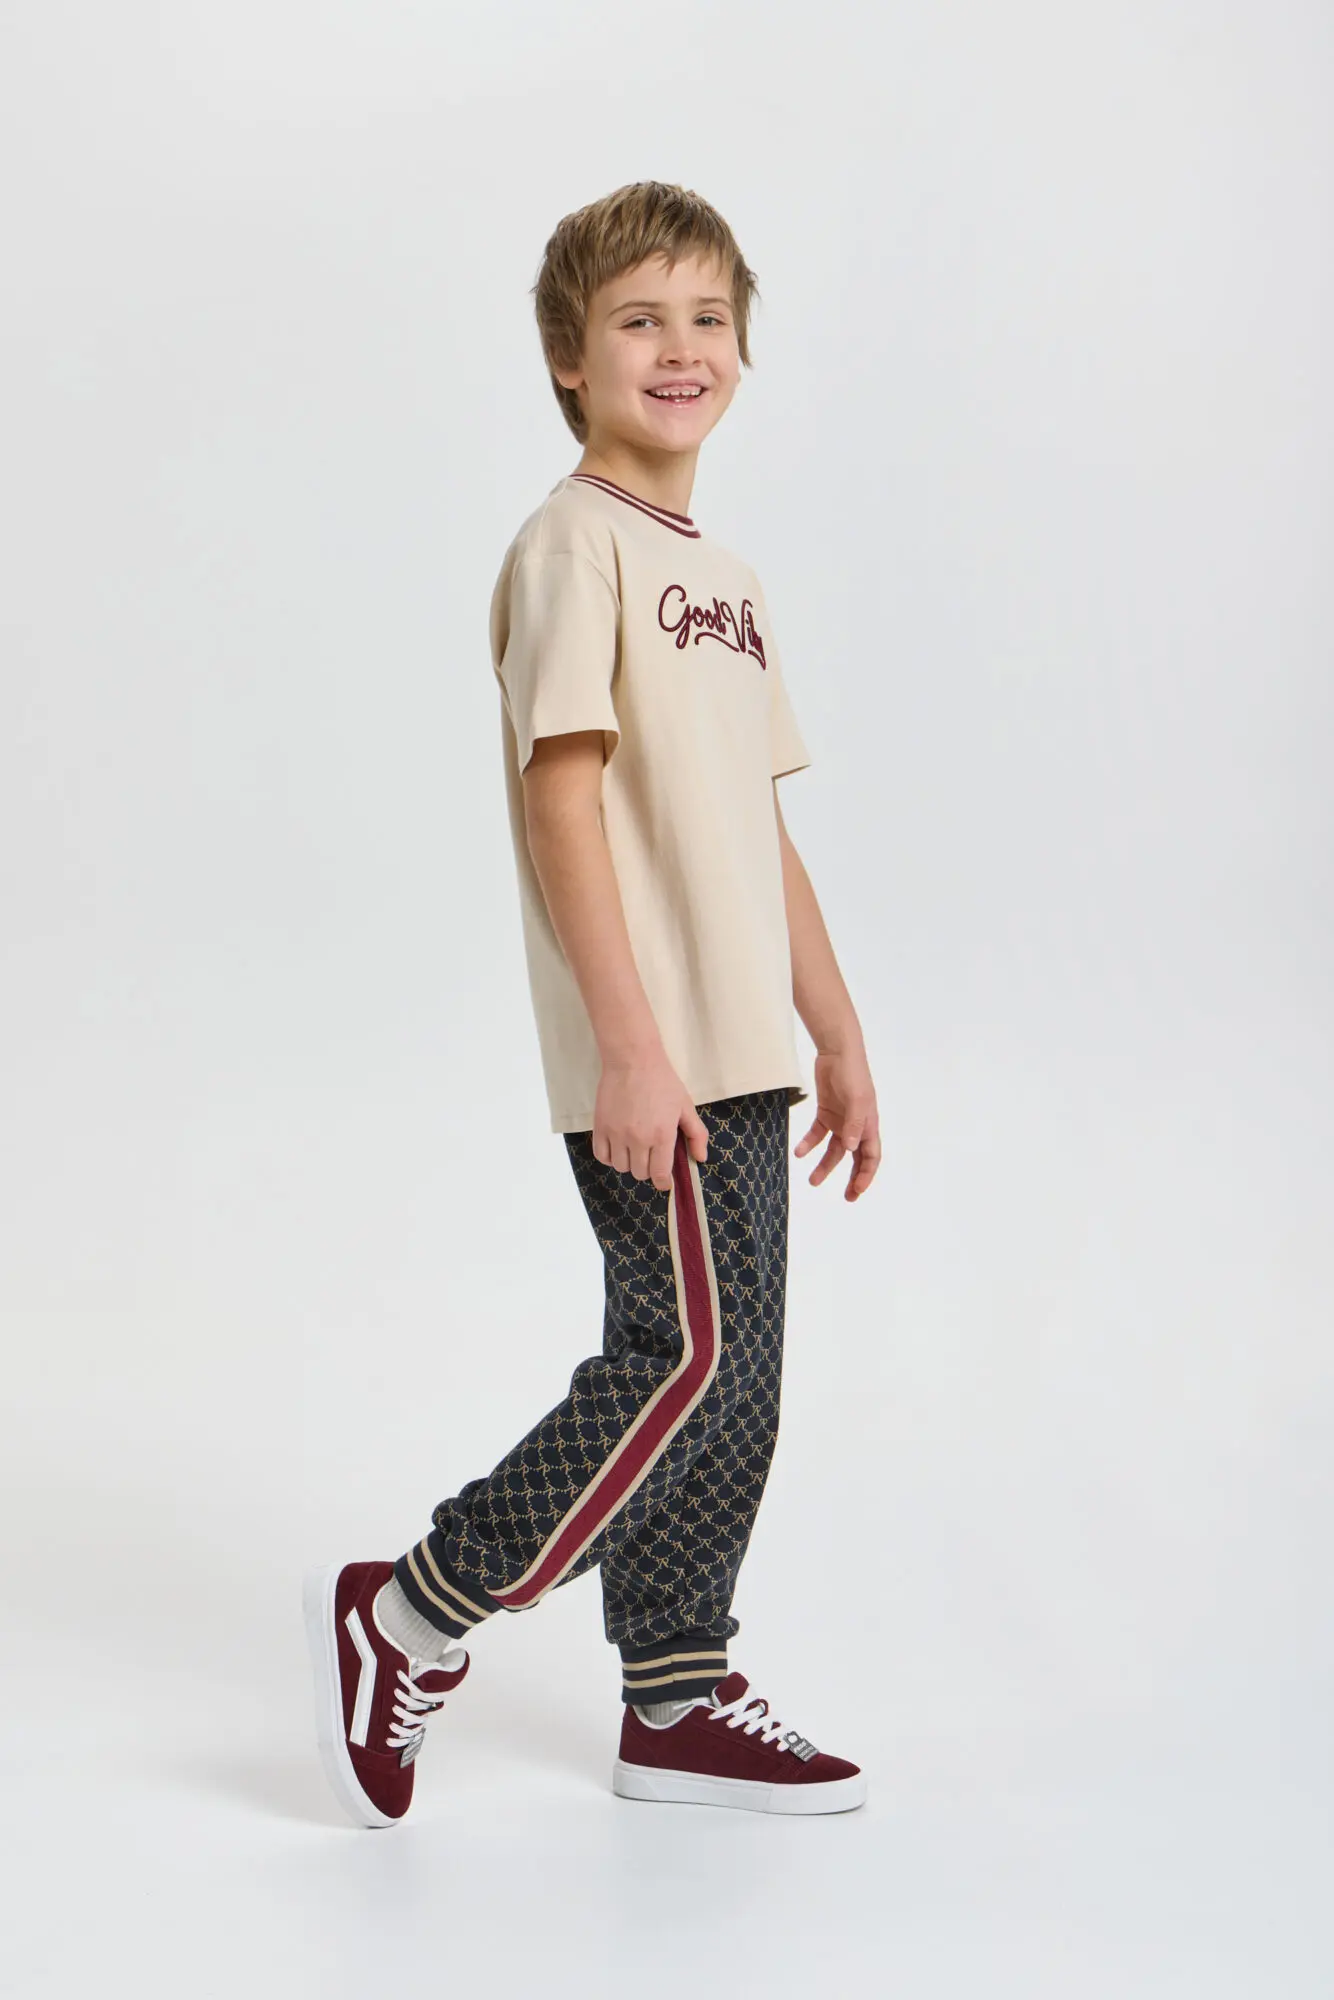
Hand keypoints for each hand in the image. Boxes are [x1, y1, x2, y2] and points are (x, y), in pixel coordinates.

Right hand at [591, 1048, 708, 1191]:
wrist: (632, 1061)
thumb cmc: (662, 1082)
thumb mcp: (685, 1106)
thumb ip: (696, 1134)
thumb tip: (700, 1158)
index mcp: (661, 1136)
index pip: (659, 1175)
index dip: (663, 1182)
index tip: (664, 1181)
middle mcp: (638, 1139)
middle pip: (640, 1173)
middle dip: (648, 1169)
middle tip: (651, 1156)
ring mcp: (616, 1134)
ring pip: (621, 1167)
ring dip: (629, 1163)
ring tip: (634, 1149)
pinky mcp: (600, 1127)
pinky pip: (602, 1156)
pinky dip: (610, 1157)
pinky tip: (618, 1148)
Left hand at [793, 1045, 880, 1200]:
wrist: (836, 1052)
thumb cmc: (852, 1074)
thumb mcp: (857, 1099)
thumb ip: (855, 1125)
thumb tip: (852, 1150)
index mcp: (869, 1125)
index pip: (871, 1156)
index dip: (866, 1175)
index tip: (856, 1191)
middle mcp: (856, 1126)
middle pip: (856, 1158)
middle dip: (852, 1178)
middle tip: (846, 1197)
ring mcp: (841, 1120)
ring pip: (834, 1150)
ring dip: (825, 1165)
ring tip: (812, 1181)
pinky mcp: (825, 1112)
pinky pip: (817, 1134)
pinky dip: (808, 1144)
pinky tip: (799, 1152)